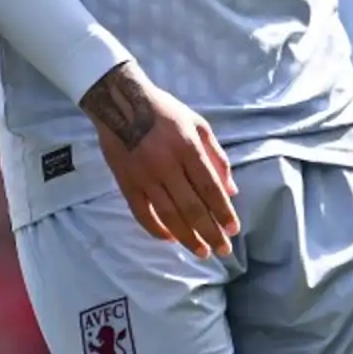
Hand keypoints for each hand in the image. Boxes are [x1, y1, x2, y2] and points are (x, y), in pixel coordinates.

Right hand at [83, 63, 235, 257]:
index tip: (233, 230)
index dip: (223, 211)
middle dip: (210, 232)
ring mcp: (144, 175)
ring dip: (187, 237)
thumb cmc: (164, 112)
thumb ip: (217, 156)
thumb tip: (232, 190)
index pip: (210, 187)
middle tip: (223, 250)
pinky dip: (156, 229)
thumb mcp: (197, 124)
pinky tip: (170, 238)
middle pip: (192, 206)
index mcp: (187, 147)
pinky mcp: (126, 182)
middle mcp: (166, 164)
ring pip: (168, 214)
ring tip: (201, 251)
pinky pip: (141, 212)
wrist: (119, 102)